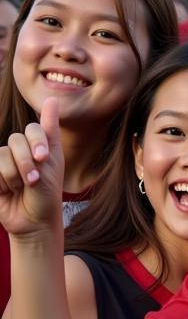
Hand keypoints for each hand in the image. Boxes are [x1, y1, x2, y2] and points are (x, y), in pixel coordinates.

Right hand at [0, 98, 64, 236]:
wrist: (34, 220)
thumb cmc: (47, 194)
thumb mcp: (53, 162)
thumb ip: (50, 130)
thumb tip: (52, 98)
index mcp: (36, 145)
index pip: (32, 130)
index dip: (37, 143)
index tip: (43, 159)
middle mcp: (18, 150)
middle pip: (16, 141)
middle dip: (27, 163)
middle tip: (33, 181)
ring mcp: (2, 160)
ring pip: (2, 155)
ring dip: (14, 176)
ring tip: (21, 188)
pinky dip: (2, 182)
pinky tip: (7, 190)